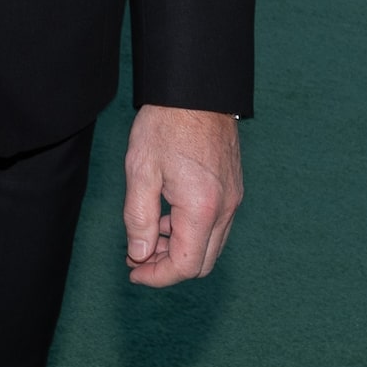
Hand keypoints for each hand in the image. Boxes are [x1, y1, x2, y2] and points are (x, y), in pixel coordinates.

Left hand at [122, 105, 242, 286]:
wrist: (196, 90)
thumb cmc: (165, 125)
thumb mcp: (141, 171)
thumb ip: (139, 217)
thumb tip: (140, 254)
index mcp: (202, 208)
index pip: (186, 265)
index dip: (158, 276)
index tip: (132, 270)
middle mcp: (225, 209)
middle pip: (202, 263)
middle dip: (169, 267)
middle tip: (137, 256)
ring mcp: (233, 199)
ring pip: (211, 246)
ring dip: (180, 250)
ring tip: (148, 234)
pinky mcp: (234, 189)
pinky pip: (216, 226)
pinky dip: (192, 232)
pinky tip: (167, 216)